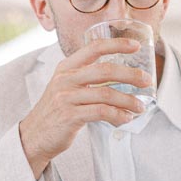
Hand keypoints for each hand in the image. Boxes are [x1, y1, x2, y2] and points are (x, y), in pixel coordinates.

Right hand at [19, 39, 152, 177]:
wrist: (33, 136)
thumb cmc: (56, 112)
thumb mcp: (65, 88)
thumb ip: (85, 78)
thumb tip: (120, 76)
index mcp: (66, 67)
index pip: (94, 48)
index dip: (116, 44)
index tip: (135, 46)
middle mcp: (65, 79)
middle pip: (105, 70)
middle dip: (130, 74)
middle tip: (147, 80)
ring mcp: (66, 98)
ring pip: (106, 93)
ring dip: (128, 100)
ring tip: (140, 107)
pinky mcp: (70, 116)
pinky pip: (101, 112)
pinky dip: (118, 115)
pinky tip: (126, 119)